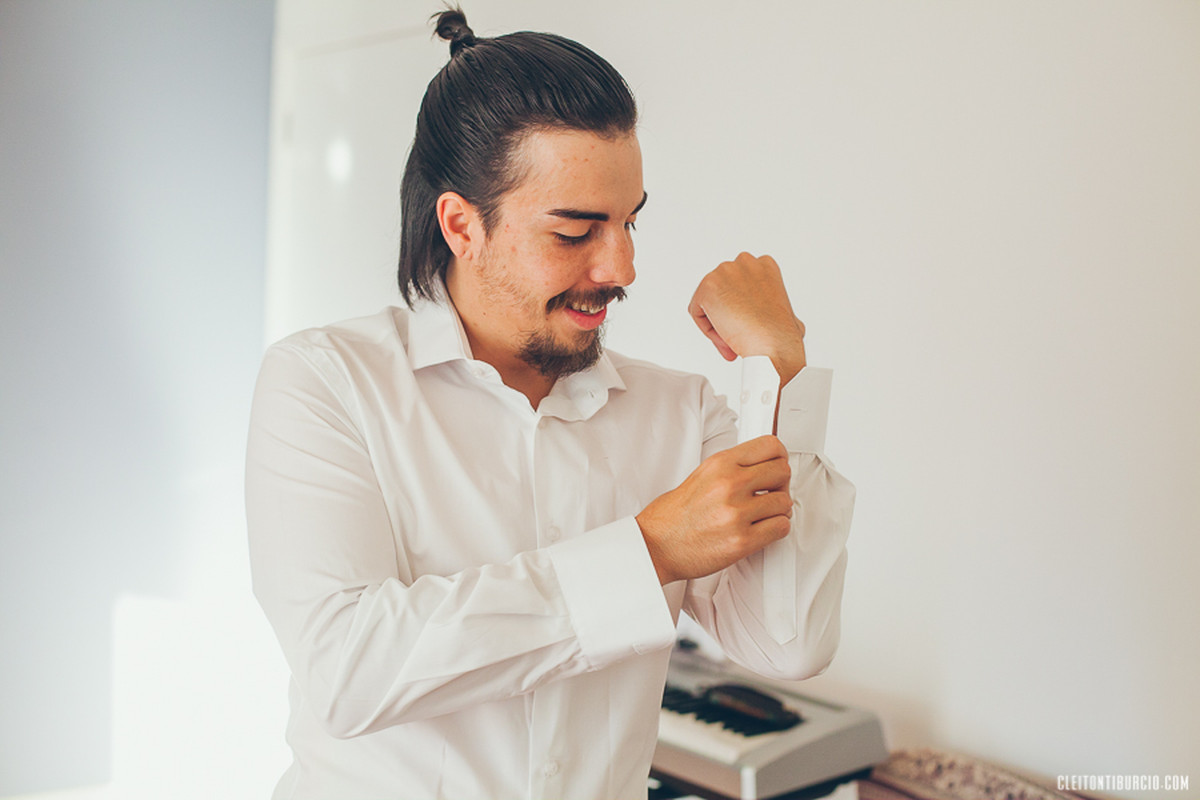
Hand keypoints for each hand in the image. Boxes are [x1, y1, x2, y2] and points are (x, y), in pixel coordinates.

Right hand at [635, 435, 792, 584]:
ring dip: (778, 510)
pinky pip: (781, 527)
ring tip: (763, 515)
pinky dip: (776, 529)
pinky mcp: (742, 541)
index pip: (771, 446)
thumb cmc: (674, 515)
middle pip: (782, 471)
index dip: (779, 457)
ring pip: (785, 502)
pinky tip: (762, 529)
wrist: (657, 545)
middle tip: (771, 493)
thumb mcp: (702, 476)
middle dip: (780, 484)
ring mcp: (736, 513)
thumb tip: (763, 466)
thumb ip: (733, 468)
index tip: (776, 467)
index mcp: (720, 464)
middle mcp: (730, 484)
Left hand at [688, 252, 806, 383]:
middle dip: (727, 314)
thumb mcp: (786, 313)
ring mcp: (725, 271)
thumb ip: (771, 306)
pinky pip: (697, 311)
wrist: (774, 345)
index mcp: (765, 265)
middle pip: (722, 291)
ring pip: (709, 302)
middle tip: (739, 335)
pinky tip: (726, 335)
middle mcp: (744, 262)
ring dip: (717, 323)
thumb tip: (766, 313)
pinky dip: (707, 328)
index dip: (742, 309)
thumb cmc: (782, 336)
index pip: (739, 285)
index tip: (749, 325)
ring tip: (735, 338)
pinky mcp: (708, 287)